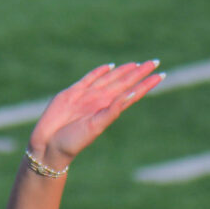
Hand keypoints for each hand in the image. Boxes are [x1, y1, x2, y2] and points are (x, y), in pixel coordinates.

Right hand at [26, 61, 163, 171]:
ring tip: (136, 64)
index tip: (161, 75)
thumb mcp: (96, 126)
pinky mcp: (71, 94)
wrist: (48, 146)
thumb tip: (133, 94)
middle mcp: (100, 101)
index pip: (132, 93)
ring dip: (123, 71)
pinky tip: (110, 67)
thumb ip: (114, 109)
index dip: (146, 84)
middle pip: (124, 82)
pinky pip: (89, 78)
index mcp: (109, 108)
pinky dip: (99, 72)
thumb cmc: (73, 142)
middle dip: (139, 72)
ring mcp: (86, 96)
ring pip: (109, 78)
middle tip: (155, 62)